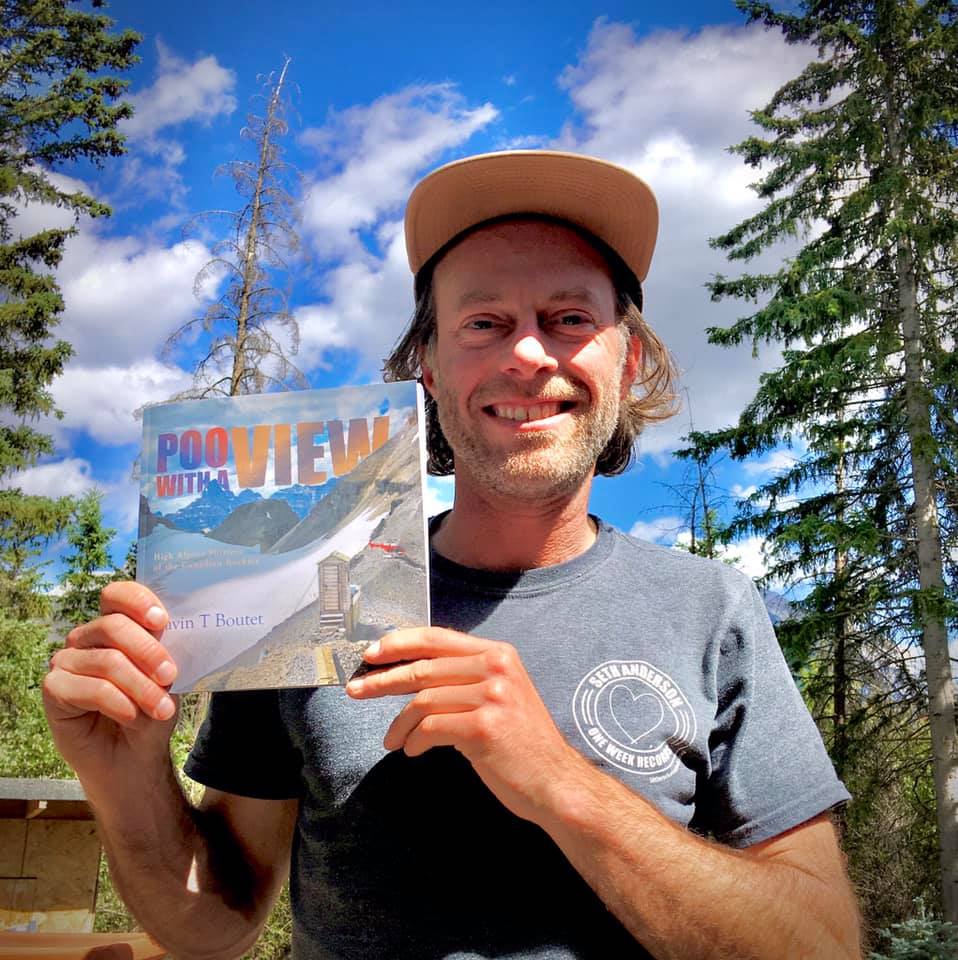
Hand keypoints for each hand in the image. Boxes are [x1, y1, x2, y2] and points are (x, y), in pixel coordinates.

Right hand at [42, 581, 179, 792]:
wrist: (134, 756)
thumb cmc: (151, 711)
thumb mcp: (167, 678)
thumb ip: (167, 651)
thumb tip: (179, 628)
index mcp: (116, 625)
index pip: (117, 595)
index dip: (137, 601)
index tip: (162, 620)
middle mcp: (88, 637)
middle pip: (114, 626)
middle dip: (149, 651)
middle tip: (171, 676)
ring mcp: (67, 661)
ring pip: (107, 661)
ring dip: (141, 687)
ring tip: (161, 709)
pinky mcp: (54, 688)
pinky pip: (91, 688)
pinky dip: (119, 703)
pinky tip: (132, 716)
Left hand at [345, 627, 591, 823]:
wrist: (555, 782)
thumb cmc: (520, 743)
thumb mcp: (499, 696)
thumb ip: (464, 678)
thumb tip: (410, 672)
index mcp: (498, 653)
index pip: (437, 637)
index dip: (400, 642)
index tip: (371, 653)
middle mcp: (496, 667)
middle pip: (424, 667)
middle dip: (382, 679)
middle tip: (355, 690)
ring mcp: (492, 696)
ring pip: (423, 700)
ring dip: (399, 723)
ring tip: (392, 740)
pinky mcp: (484, 726)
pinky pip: (430, 727)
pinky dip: (414, 740)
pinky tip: (411, 750)